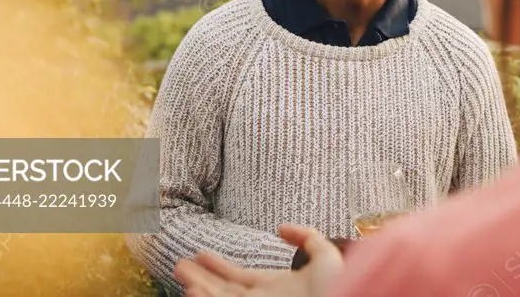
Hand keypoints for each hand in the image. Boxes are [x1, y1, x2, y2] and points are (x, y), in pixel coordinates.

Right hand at [176, 225, 345, 296]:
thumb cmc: (340, 287)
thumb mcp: (325, 255)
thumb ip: (306, 237)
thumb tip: (281, 228)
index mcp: (277, 287)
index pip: (240, 277)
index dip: (219, 266)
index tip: (201, 254)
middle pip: (223, 291)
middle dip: (201, 279)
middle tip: (179, 265)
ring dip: (198, 288)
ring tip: (180, 273)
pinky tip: (191, 292)